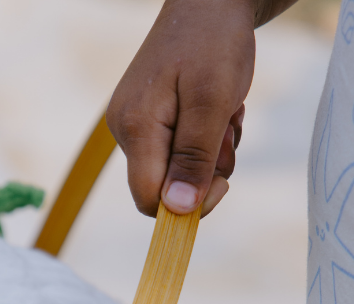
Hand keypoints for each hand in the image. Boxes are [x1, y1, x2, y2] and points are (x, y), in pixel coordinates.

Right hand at [108, 0, 283, 217]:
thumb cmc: (213, 42)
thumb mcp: (213, 101)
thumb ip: (195, 159)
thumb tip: (178, 211)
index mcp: (136, 128)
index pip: (149, 199)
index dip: (185, 205)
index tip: (222, 184)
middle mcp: (126, 131)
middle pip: (163, 187)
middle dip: (203, 172)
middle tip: (227, 132)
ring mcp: (135, 125)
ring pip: (175, 171)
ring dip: (211, 154)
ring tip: (225, 115)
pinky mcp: (148, 119)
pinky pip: (178, 151)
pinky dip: (205, 140)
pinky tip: (217, 111)